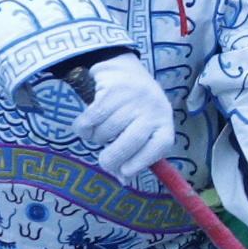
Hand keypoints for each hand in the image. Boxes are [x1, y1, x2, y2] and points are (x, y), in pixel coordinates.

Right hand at [68, 52, 173, 185]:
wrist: (121, 67)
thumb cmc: (133, 108)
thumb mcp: (141, 128)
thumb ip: (135, 153)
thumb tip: (122, 180)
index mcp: (164, 122)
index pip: (159, 146)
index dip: (141, 163)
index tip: (125, 172)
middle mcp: (153, 108)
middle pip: (131, 142)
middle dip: (113, 157)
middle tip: (104, 162)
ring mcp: (134, 98)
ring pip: (107, 130)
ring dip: (96, 137)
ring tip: (97, 132)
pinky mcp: (113, 89)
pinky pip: (92, 118)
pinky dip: (83, 127)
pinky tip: (84, 126)